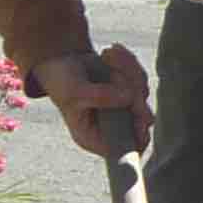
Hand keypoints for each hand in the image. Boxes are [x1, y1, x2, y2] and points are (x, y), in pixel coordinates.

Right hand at [33, 45, 151, 156]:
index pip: (125, 150)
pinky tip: (111, 52)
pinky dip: (129, 62)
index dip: (138, 136)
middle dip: (129, 89)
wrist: (60, 59)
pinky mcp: (128, 90)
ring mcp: (122, 108)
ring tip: (106, 55)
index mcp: (93, 136)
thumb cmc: (60, 81)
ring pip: (142, 93)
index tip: (139, 116)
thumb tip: (129, 98)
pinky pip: (140, 78)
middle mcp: (111, 126)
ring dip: (126, 69)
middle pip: (140, 118)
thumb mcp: (74, 92)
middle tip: (113, 69)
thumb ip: (101, 97)